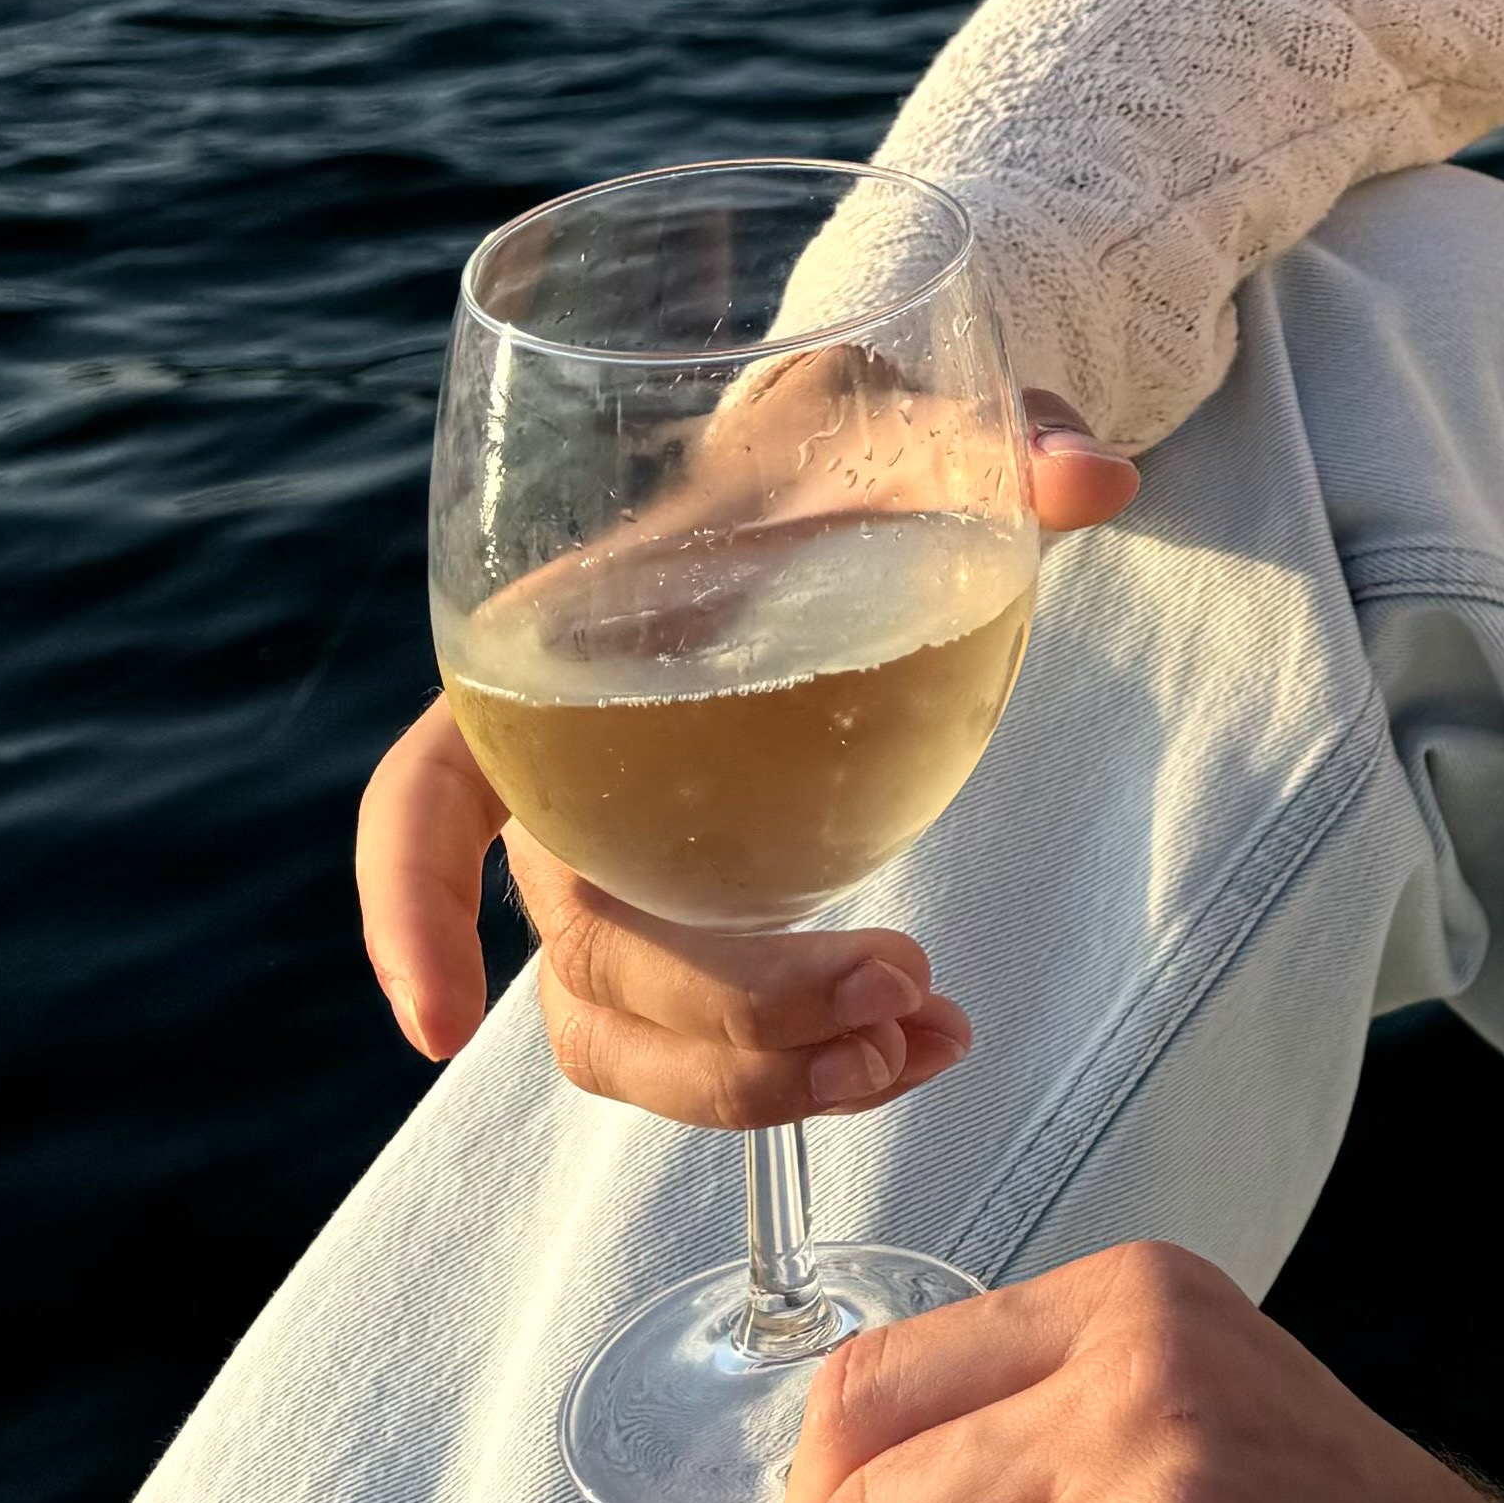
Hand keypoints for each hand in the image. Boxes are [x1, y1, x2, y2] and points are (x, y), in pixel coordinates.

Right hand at [361, 395, 1141, 1113]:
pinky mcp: (711, 905)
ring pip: (630, 1026)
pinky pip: (715, 1028)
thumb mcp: (908, 424)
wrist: (863, 481)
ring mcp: (633, 854)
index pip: (429, 791)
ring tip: (915, 1041)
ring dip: (758, 1077)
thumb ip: (994, 445)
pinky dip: (805, 1063)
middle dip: (722, 1010)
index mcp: (561, 649)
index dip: (411, 905)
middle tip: (893, 985)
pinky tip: (921, 1039)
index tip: (438, 1026)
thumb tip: (1092, 477)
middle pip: (582, 946)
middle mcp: (569, 774)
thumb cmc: (841, 449)